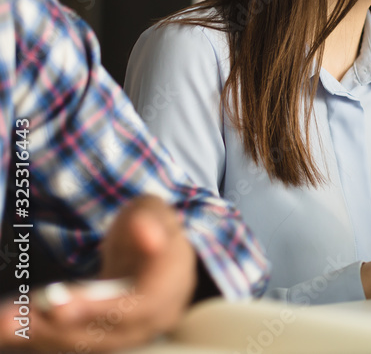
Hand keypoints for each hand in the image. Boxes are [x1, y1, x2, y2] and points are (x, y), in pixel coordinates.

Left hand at [1, 196, 197, 351]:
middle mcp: (155, 317)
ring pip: (86, 342)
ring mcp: (130, 331)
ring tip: (6, 320)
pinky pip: (73, 340)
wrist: (155, 251)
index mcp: (172, 285)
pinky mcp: (103, 335)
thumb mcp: (154, 211)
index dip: (101, 309)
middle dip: (60, 327)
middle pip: (107, 334)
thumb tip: (147, 234)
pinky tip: (10, 325)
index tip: (61, 304)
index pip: (139, 306)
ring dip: (43, 334)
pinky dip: (41, 335)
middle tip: (16, 316)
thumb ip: (151, 220)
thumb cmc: (152, 226)